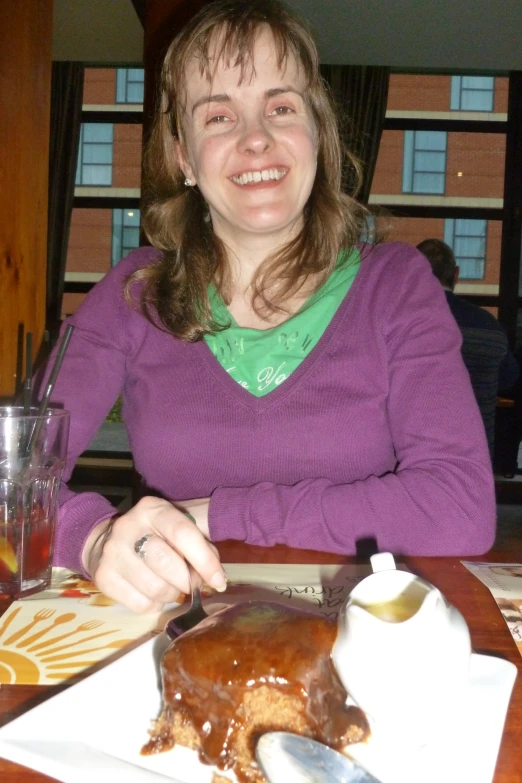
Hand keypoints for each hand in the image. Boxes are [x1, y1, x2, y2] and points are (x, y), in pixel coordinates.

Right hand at [82, 496, 225, 613]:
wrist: (105, 540)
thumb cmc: (155, 535)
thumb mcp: (178, 527)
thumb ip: (201, 544)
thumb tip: (216, 577)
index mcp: (153, 509)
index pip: (183, 534)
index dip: (205, 561)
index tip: (219, 582)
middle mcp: (129, 527)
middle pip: (167, 563)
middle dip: (187, 581)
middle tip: (191, 584)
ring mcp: (112, 552)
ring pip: (155, 588)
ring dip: (171, 595)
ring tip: (171, 588)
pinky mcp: (103, 577)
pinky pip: (140, 604)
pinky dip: (154, 604)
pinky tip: (153, 594)